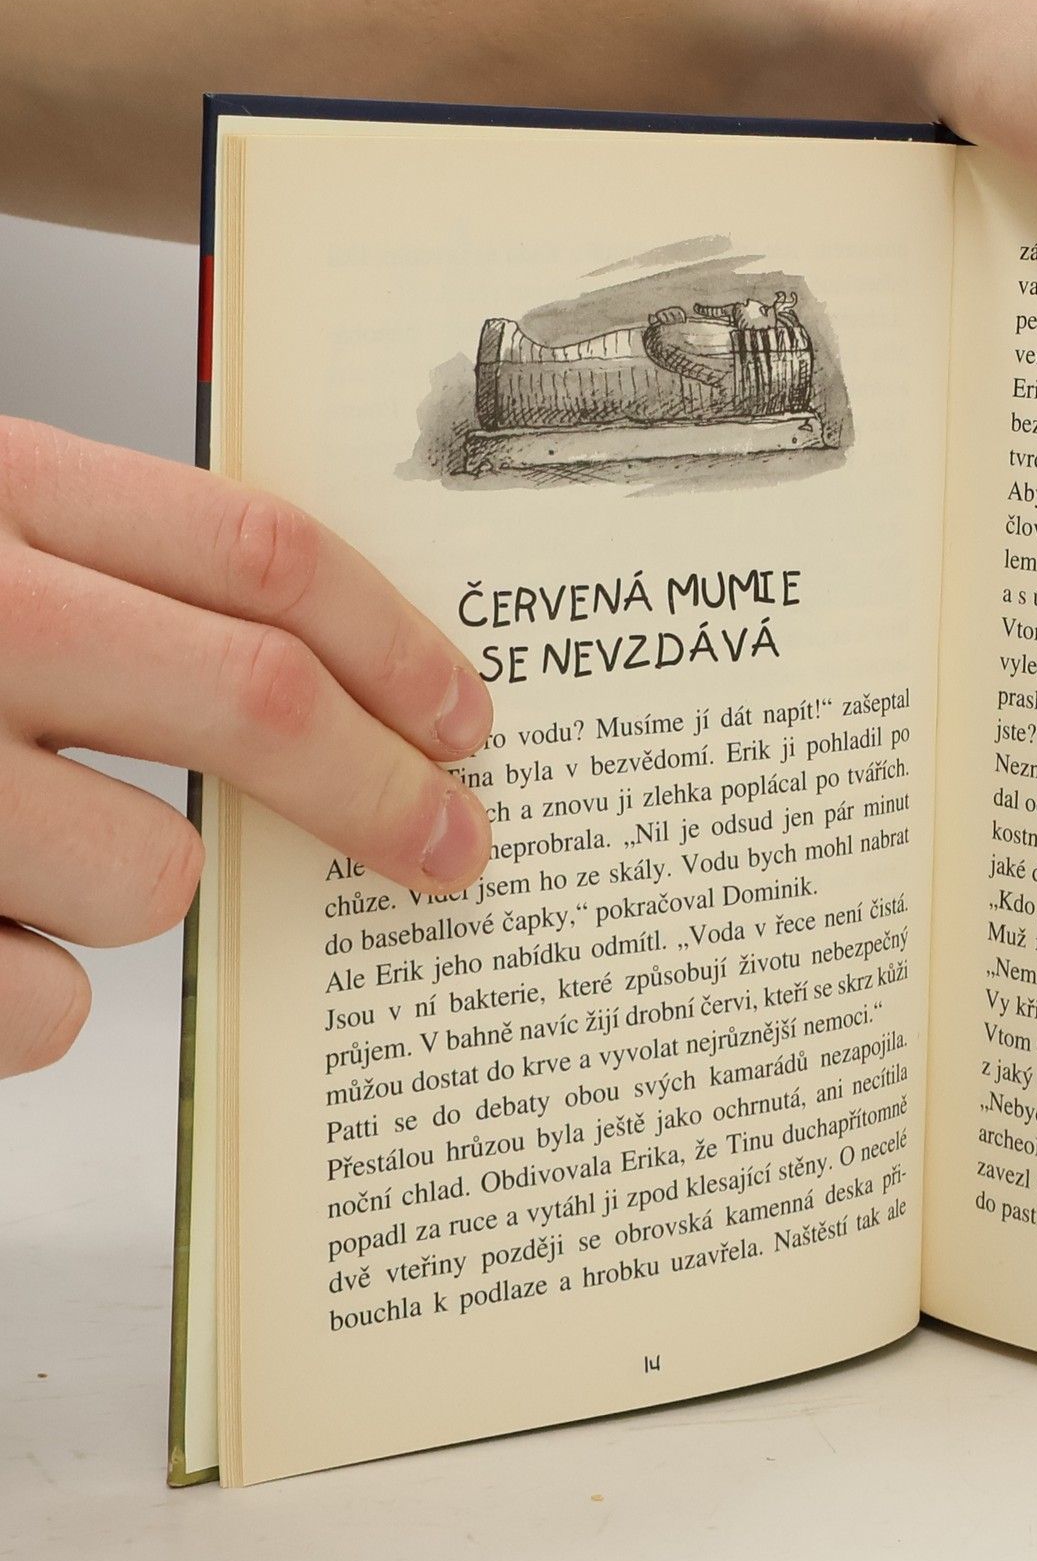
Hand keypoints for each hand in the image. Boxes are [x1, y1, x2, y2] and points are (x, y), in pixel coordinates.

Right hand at [0, 419, 492, 1077]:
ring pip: (144, 877)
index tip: (467, 717)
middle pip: (249, 703)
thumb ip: (107, 581)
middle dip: (381, 790)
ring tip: (15, 853)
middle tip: (451, 846)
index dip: (394, 642)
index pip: (255, 553)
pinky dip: (21, 992)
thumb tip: (328, 684)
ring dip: (126, 888)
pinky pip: (42, 1007)